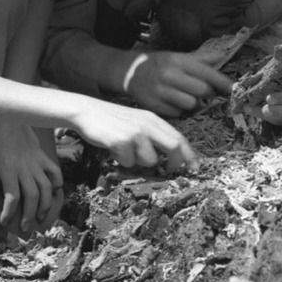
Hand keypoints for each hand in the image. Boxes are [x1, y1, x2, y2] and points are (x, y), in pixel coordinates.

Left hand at [0, 125, 63, 235]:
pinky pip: (55, 171)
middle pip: (31, 195)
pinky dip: (57, 183)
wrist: (7, 115)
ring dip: (45, 204)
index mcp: (8, 168)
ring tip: (40, 217)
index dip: (8, 212)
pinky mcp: (42, 155)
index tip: (4, 222)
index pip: (12, 196)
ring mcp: (36, 161)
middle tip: (25, 229)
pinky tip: (54, 192)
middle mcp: (24, 166)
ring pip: (46, 187)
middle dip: (28, 215)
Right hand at [71, 99, 198, 173]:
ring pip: (149, 160)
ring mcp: (135, 132)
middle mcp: (147, 124)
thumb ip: (153, 135)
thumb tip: (169, 159)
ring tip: (125, 151)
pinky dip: (121, 161)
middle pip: (173, 147)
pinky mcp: (121, 140)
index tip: (194, 168)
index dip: (189, 155)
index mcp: (153, 119)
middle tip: (168, 170)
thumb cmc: (112, 120)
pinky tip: (113, 149)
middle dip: (174, 163)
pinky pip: (128, 162)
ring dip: (138, 162)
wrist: (86, 111)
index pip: (179, 137)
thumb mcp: (137, 122)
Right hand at [124, 49, 232, 115]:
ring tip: (185, 96)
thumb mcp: (176, 56)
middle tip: (204, 92)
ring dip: (193, 103)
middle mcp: (169, 74)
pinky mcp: (154, 105)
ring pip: (191, 104)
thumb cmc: (157, 64)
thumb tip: (221, 55)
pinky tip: (172, 101)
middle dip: (207, 93)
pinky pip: (178, 113)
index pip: (207, 73)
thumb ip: (200, 58)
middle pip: (202, 91)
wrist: (128, 72)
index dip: (223, 83)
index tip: (234, 89)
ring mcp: (161, 91)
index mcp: (177, 60)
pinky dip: (179, 110)